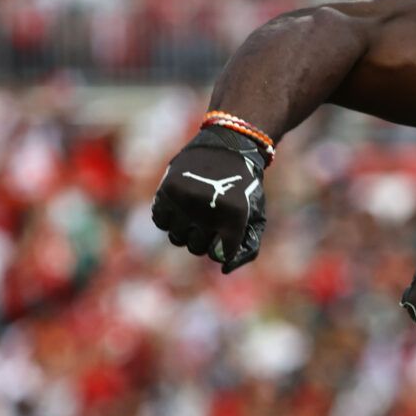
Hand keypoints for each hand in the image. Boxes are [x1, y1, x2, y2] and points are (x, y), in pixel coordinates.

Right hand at [150, 127, 268, 272]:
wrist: (229, 147)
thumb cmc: (244, 188)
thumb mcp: (255, 217)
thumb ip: (247, 248)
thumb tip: (224, 269)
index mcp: (233, 217)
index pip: (219, 255)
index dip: (223, 246)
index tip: (226, 232)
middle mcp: (207, 210)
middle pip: (196, 248)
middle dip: (204, 239)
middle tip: (210, 221)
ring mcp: (186, 200)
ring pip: (177, 238)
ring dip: (186, 231)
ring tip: (195, 214)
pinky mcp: (168, 190)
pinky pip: (160, 221)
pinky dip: (169, 218)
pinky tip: (180, 207)